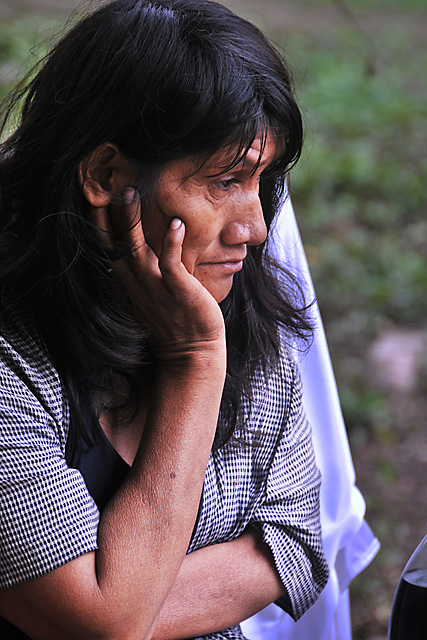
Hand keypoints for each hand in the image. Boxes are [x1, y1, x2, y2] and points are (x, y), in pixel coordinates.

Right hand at [89, 189, 225, 361]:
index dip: (99, 227)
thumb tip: (141, 255)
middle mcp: (137, 285)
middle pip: (114, 246)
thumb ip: (143, 276)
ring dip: (132, 221)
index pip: (107, 251)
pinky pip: (171, 263)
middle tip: (107, 187)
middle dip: (108, 217)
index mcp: (129, 286)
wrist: (193, 353)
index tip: (96, 201)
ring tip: (130, 193)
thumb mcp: (151, 298)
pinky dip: (171, 242)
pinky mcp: (179, 291)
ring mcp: (156, 288)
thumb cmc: (176, 324)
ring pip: (136, 250)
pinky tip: (176, 223)